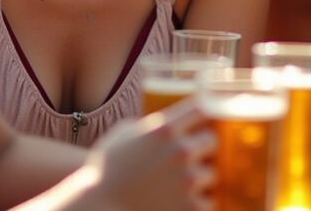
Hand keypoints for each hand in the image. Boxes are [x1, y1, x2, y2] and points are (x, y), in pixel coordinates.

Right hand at [84, 100, 214, 210]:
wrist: (98, 205)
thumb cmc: (104, 171)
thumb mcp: (123, 135)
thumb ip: (148, 126)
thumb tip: (164, 124)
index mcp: (164, 129)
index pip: (202, 109)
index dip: (203, 114)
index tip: (202, 119)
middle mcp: (180, 151)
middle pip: (211, 140)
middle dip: (201, 148)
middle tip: (190, 156)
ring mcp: (187, 179)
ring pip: (210, 173)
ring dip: (198, 178)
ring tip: (179, 184)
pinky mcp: (190, 206)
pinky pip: (207, 202)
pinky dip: (195, 204)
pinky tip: (180, 203)